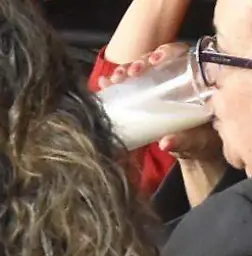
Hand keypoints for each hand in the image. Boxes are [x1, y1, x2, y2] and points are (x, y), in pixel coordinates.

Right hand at [99, 42, 223, 162]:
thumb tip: (165, 143)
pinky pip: (128, 85)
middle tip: (132, 72)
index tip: (155, 60)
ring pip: (140, 70)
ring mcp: (157, 86)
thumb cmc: (202, 141)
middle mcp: (176, 78)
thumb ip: (184, 141)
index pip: (182, 55)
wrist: (194, 152)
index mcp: (196, 80)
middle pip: (156, 60)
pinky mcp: (143, 96)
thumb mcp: (197, 140)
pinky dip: (115, 83)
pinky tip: (104, 83)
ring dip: (125, 70)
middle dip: (141, 62)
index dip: (167, 51)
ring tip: (116, 78)